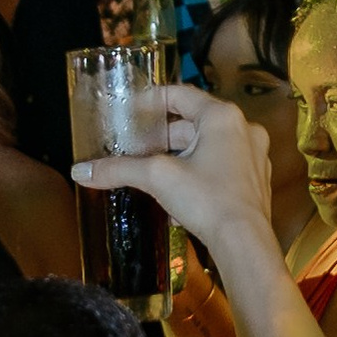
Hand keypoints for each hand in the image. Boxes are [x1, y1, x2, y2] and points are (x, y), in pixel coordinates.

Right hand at [73, 86, 270, 265]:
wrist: (243, 241)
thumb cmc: (206, 200)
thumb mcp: (157, 178)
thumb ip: (119, 169)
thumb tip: (79, 171)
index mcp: (221, 117)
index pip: (180, 95)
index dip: (152, 100)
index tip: (132, 110)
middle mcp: (243, 128)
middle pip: (193, 124)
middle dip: (163, 138)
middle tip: (138, 148)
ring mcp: (253, 154)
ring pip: (207, 146)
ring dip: (180, 157)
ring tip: (154, 174)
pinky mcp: (256, 179)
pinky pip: (221, 166)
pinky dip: (199, 173)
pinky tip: (180, 195)